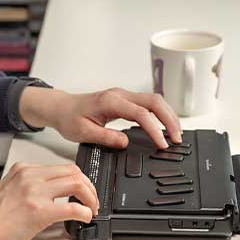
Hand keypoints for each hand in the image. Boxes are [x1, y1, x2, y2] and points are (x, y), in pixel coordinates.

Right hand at [0, 162, 99, 239]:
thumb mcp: (11, 191)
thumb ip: (32, 186)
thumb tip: (57, 192)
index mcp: (23, 169)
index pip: (61, 166)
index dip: (78, 179)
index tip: (83, 191)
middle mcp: (29, 175)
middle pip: (73, 171)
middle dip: (88, 186)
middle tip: (91, 201)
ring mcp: (34, 191)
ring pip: (77, 183)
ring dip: (90, 197)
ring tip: (90, 209)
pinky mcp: (38, 210)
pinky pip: (73, 206)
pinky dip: (84, 212)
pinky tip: (84, 218)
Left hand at [19, 87, 182, 148]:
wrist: (61, 108)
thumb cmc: (69, 118)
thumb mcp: (83, 132)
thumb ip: (105, 137)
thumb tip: (125, 142)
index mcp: (110, 101)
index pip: (140, 113)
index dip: (154, 129)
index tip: (162, 144)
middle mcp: (119, 95)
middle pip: (154, 101)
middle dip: (169, 119)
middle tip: (178, 138)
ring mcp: (123, 95)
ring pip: (153, 100)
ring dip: (167, 115)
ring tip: (175, 133)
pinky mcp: (124, 100)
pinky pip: (147, 104)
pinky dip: (159, 114)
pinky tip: (164, 125)